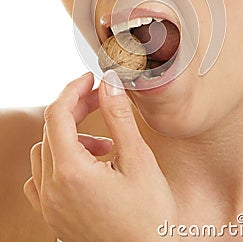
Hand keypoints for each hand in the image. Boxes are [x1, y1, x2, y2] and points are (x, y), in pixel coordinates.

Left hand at [24, 71, 178, 241]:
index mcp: (71, 172)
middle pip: (51, 130)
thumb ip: (119, 118)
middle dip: (76, 109)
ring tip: (103, 144)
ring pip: (44, 152)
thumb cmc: (149, 217)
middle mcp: (52, 189)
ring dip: (70, 137)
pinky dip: (56, 161)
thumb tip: (109, 85)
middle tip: (101, 101)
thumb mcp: (138, 160)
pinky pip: (40, 178)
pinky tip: (81, 165)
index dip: (74, 90)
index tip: (90, 80)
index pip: (57, 114)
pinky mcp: (53, 216)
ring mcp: (49, 205)